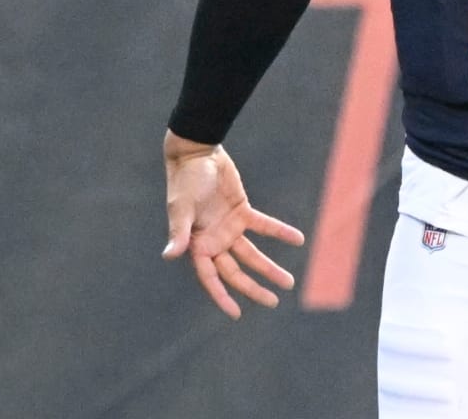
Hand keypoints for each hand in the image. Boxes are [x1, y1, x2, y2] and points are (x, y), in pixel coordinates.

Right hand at [162, 132, 305, 317]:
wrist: (197, 154)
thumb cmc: (185, 182)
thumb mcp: (181, 209)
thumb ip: (179, 233)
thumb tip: (169, 255)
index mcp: (197, 245)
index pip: (211, 278)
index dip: (222, 296)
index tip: (236, 313)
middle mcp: (214, 241)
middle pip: (236, 272)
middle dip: (254, 288)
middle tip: (274, 301)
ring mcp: (229, 228)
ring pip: (252, 254)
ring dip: (269, 267)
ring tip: (289, 281)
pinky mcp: (242, 211)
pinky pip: (264, 226)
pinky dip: (280, 232)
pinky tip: (298, 239)